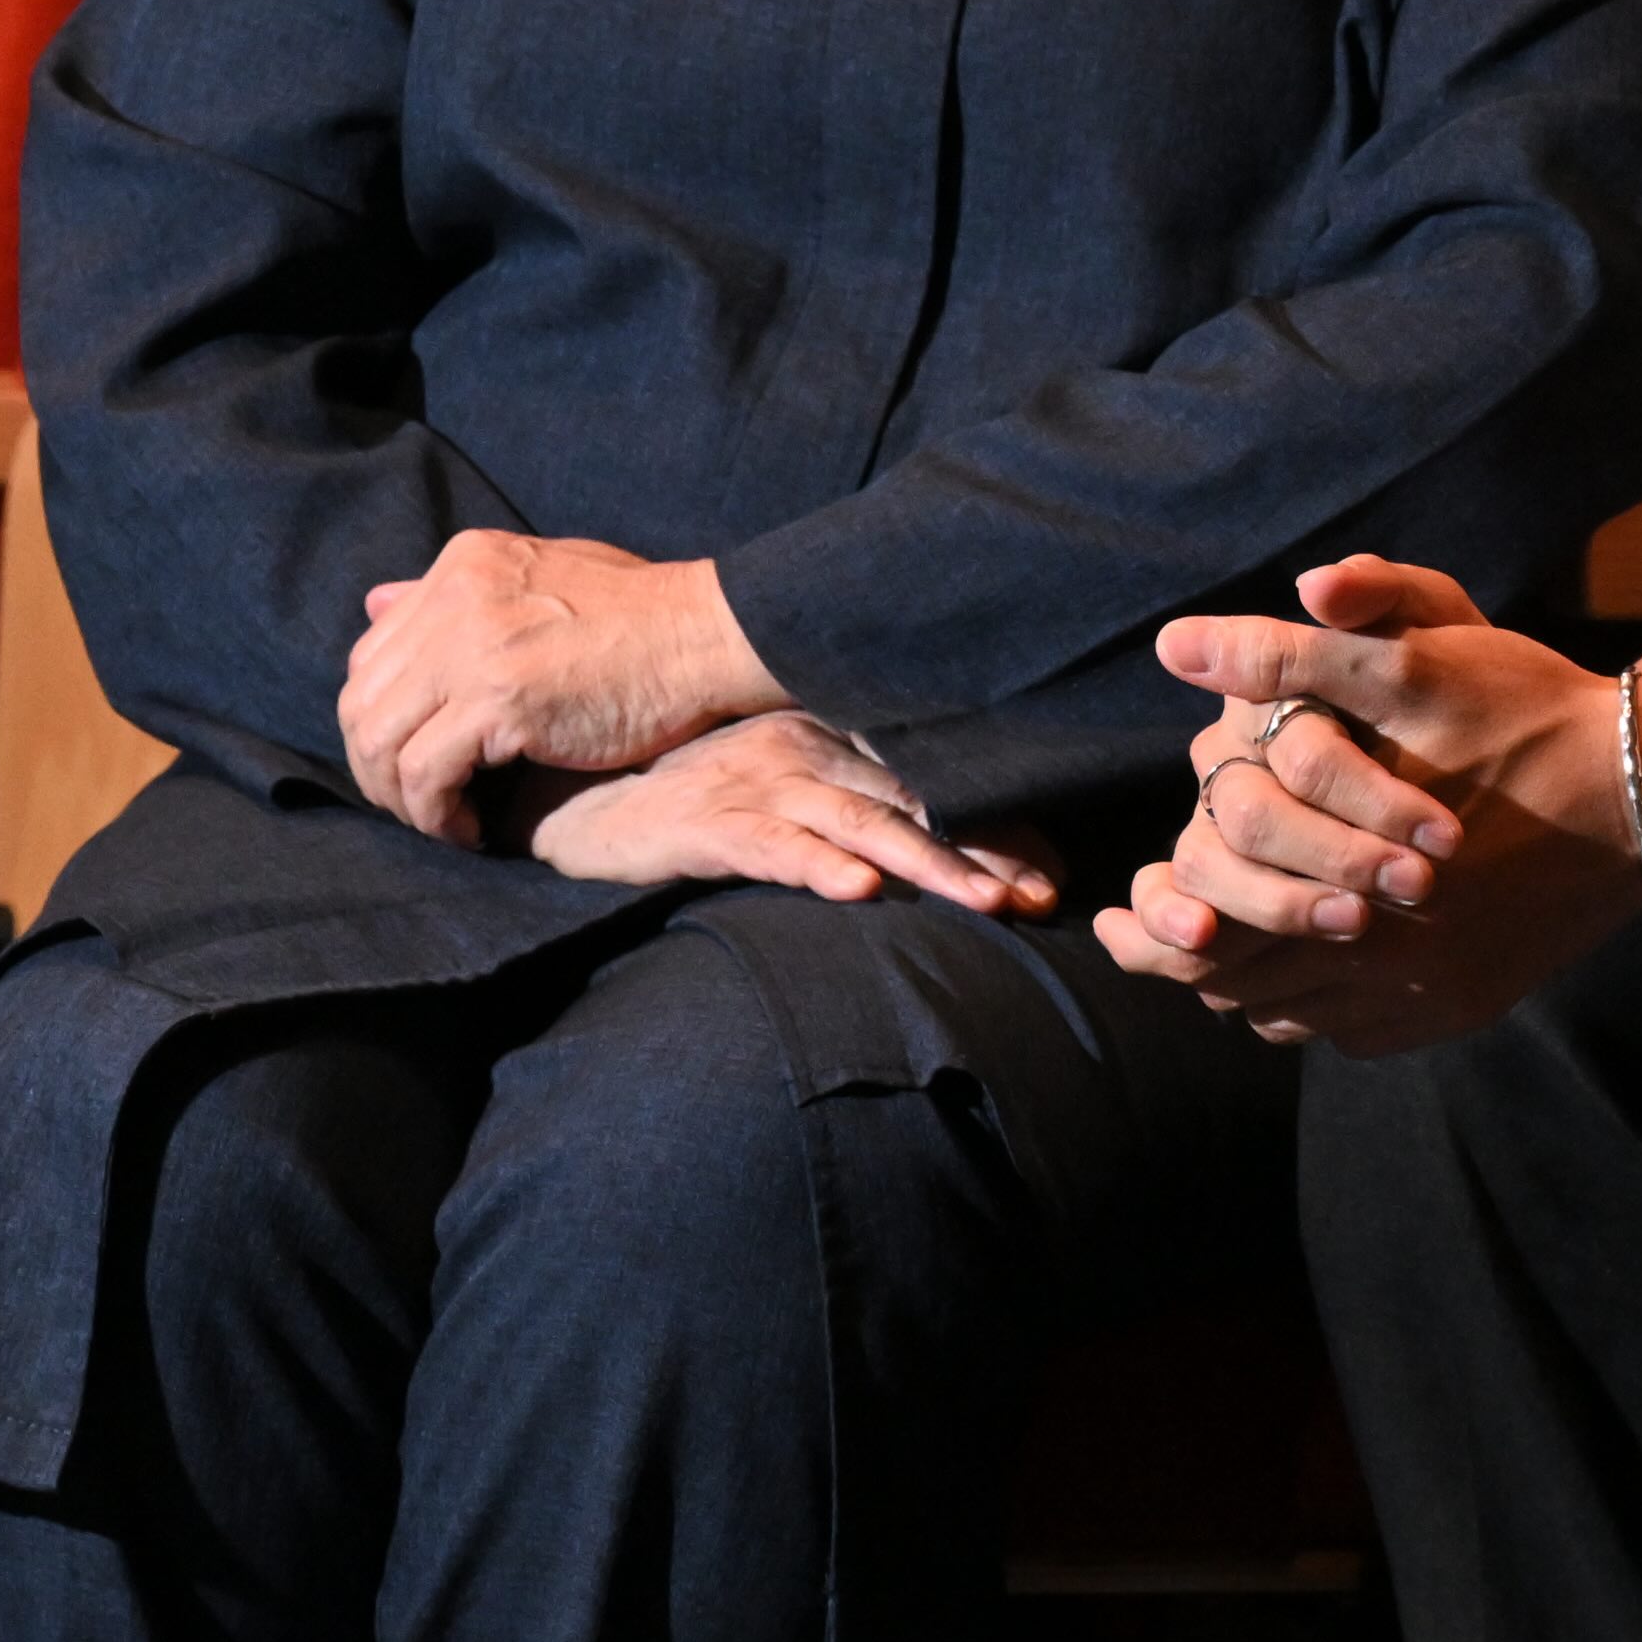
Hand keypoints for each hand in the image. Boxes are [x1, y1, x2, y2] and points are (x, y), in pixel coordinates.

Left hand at [338, 531, 777, 844]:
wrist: (707, 633)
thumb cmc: (641, 616)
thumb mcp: (543, 576)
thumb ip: (460, 596)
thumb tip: (374, 605)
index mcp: (462, 565)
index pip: (373, 652)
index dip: (382, 720)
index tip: (415, 762)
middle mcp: (454, 597)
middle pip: (361, 701)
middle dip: (377, 769)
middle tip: (417, 807)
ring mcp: (473, 646)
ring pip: (380, 741)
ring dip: (400, 800)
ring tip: (442, 824)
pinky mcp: (500, 699)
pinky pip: (426, 773)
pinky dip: (435, 815)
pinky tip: (470, 829)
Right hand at [524, 711, 1057, 915]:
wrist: (586, 806)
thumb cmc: (699, 807)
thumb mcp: (786, 800)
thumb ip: (855, 816)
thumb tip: (940, 862)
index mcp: (829, 739)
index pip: (929, 782)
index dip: (995, 826)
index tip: (1054, 874)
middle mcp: (802, 752)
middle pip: (912, 805)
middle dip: (984, 853)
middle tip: (1043, 895)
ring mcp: (756, 785)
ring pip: (861, 825)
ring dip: (929, 864)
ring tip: (987, 902)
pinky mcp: (709, 824)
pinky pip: (774, 847)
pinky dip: (819, 867)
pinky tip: (859, 891)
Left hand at [1089, 558, 1635, 1055]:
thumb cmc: (1529, 712)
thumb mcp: (1415, 660)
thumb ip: (1291, 657)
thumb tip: (1179, 646)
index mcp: (1347, 877)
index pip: (1210, 936)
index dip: (1153, 928)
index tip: (1112, 919)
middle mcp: (1382, 960)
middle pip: (1241, 988)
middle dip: (1189, 959)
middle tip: (1148, 936)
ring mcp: (1424, 996)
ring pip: (1293, 1016)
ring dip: (1252, 980)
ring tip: (1221, 945)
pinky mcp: (1460, 1008)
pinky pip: (1354, 1032)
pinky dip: (1316, 1004)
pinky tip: (1309, 961)